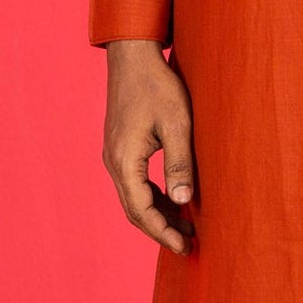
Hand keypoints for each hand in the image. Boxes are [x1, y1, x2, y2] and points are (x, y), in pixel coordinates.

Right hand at [101, 39, 195, 254]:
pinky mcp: (121, 147)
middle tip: (188, 244)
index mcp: (125, 160)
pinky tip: (174, 199)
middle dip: (161, 229)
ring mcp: (115, 154)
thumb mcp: (178, 124)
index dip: (163, 232)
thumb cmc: (158, 85)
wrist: (134, 56)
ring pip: (134, 197)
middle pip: (135, 209)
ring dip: (158, 213)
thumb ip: (180, 164)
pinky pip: (135, 182)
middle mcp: (114, 161)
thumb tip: (184, 203)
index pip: (141, 210)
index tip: (185, 247)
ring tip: (186, 227)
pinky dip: (153, 196)